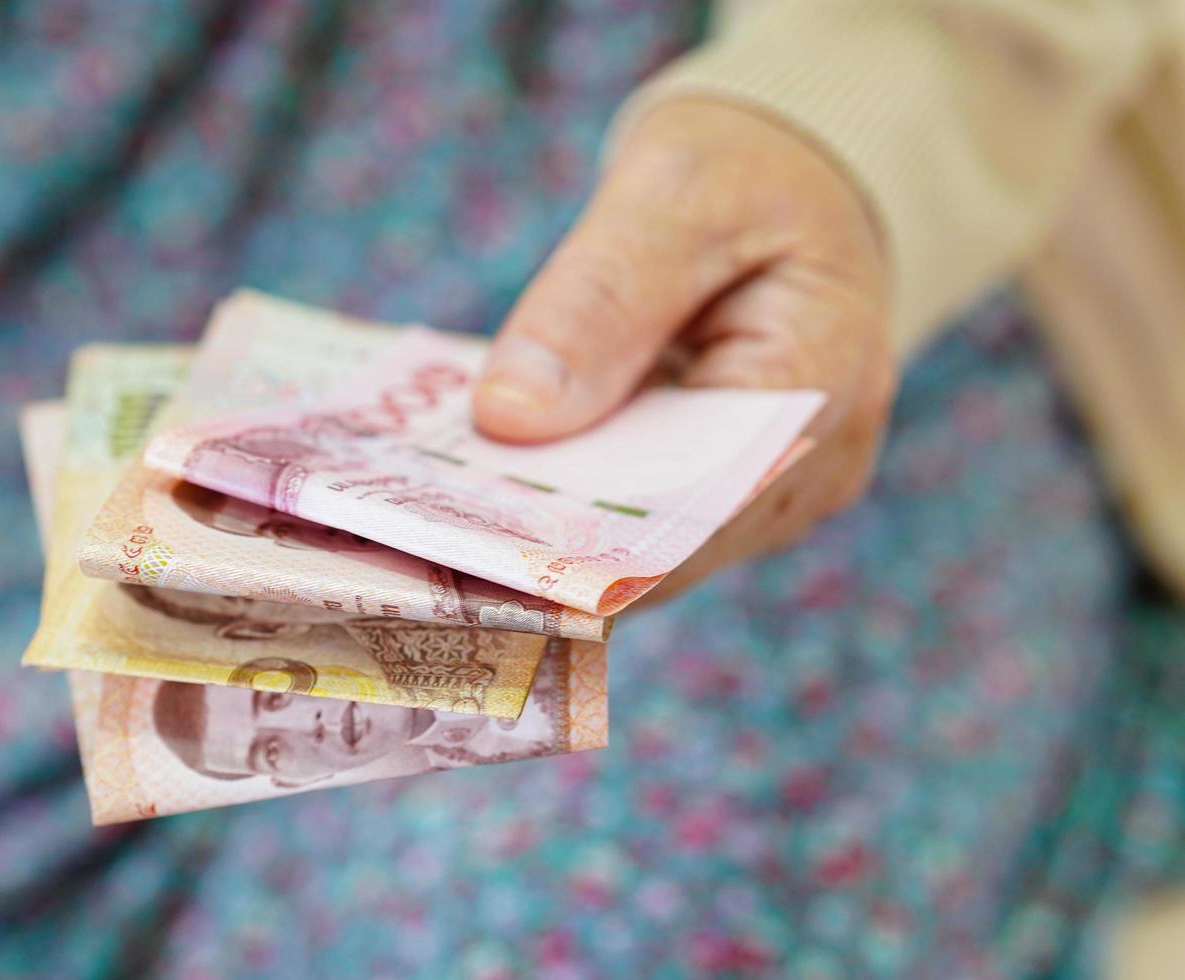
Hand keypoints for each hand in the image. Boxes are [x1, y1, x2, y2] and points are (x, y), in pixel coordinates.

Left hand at [473, 99, 895, 600]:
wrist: (788, 182)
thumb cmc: (743, 173)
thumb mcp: (669, 198)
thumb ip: (595, 302)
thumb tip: (509, 416)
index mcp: (818, 390)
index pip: (694, 507)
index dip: (587, 537)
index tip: (476, 532)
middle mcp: (808, 470)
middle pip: (666, 541)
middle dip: (555, 533)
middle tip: (434, 521)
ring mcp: (773, 492)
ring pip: (650, 542)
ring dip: (558, 520)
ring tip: (450, 501)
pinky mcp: (731, 492)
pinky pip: (646, 511)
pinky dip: (579, 491)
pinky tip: (498, 474)